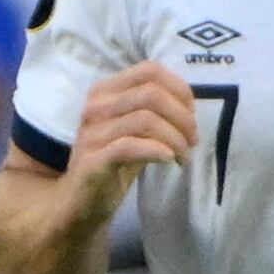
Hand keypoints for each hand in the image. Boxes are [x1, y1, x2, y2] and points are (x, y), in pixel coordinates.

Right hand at [61, 59, 198, 200]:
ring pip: (146, 120)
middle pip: (152, 94)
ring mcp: (91, 132)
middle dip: (182, 118)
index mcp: (105, 91)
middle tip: (192, 142)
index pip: (149, 70)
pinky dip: (157, 151)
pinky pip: (131, 146)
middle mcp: (95, 106)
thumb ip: (156, 113)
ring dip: (175, 139)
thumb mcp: (136, 131)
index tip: (191, 115)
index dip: (179, 90)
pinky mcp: (93, 160)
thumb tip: (189, 107)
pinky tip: (169, 160)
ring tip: (183, 157)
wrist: (81, 202)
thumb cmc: (113, 164)